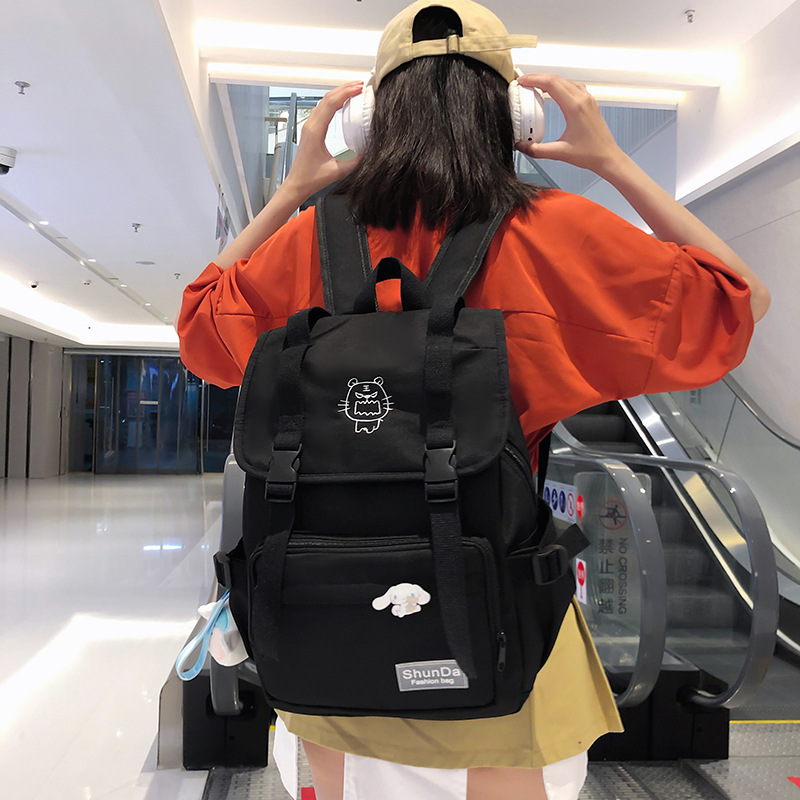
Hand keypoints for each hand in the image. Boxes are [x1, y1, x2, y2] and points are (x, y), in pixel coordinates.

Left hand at [284, 81, 363, 197]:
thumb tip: (369, 152)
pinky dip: (333, 101)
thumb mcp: (337, 171)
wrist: (297, 184)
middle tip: (360, 84)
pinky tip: (342, 102)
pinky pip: (322, 109)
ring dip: (338, 93)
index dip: (346, 93)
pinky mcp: (310, 130)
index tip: (359, 87)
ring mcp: (309, 126)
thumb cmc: (311, 178)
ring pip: (323, 102)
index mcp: (315, 131)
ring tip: (353, 90)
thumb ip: (355, 162)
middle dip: (344, 88)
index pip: (330, 104)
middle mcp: (310, 125)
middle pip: (327, 98)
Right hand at [515, 73, 625, 176]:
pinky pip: (573, 86)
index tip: (522, 81)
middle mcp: (582, 99)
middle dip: (538, 77)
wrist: (607, 157)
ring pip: (565, 80)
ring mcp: (587, 99)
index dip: (534, 79)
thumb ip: (537, 150)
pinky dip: (559, 84)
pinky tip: (553, 91)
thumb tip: (520, 146)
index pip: (551, 84)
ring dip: (548, 79)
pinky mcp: (589, 103)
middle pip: (557, 79)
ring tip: (534, 85)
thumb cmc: (590, 154)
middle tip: (523, 82)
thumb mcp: (559, 153)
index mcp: (575, 107)